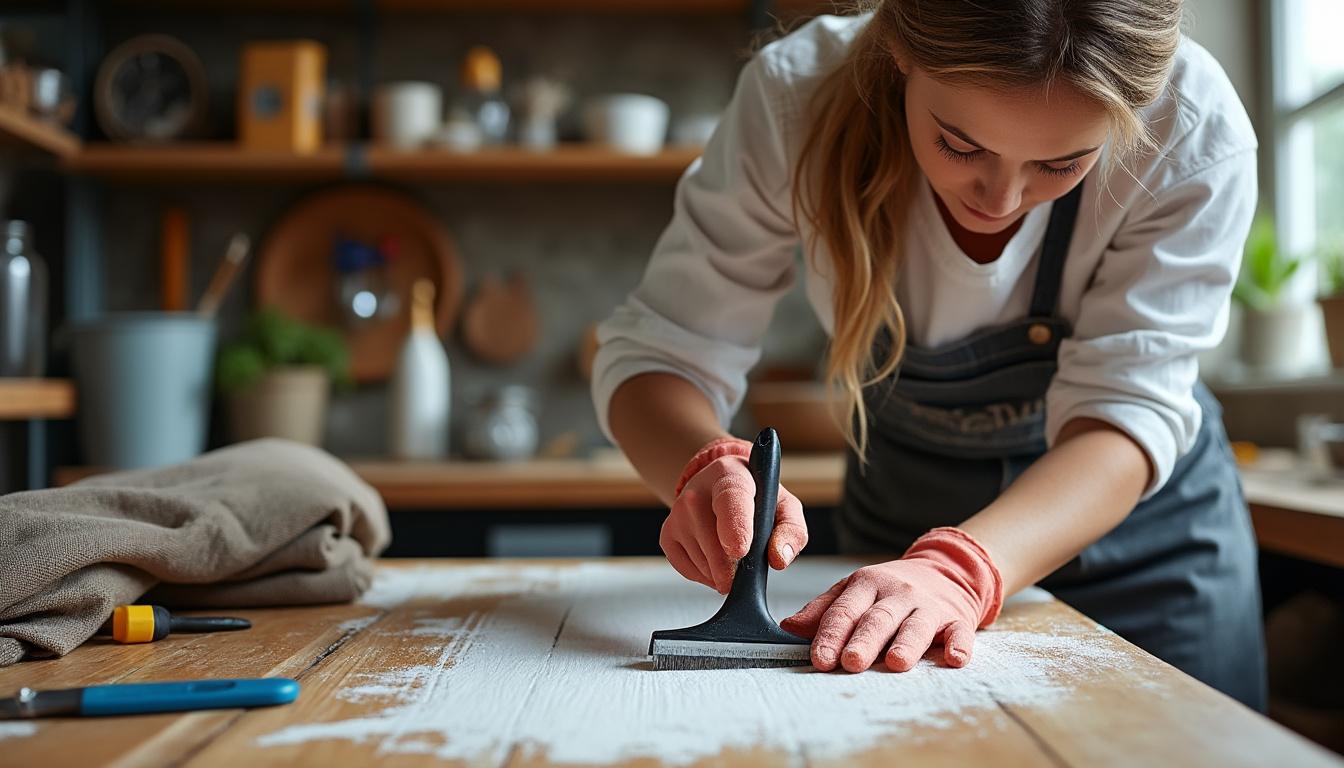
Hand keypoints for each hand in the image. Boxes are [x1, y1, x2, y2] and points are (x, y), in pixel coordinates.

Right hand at [661, 437, 807, 593]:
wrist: (719, 488)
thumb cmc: (756, 498)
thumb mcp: (783, 507)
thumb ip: (791, 531)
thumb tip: (779, 558)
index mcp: (730, 475)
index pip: (730, 499)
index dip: (734, 526)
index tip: (739, 550)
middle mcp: (697, 492)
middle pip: (715, 544)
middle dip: (735, 568)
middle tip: (747, 564)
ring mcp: (677, 513)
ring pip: (703, 563)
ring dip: (723, 572)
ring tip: (732, 552)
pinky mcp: (667, 534)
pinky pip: (689, 572)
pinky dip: (707, 575)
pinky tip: (716, 558)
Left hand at [780, 527, 1002, 672]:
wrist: (944, 571)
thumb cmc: (890, 590)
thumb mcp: (855, 590)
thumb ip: (824, 609)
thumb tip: (788, 626)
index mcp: (867, 583)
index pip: (844, 610)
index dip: (830, 634)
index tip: (820, 658)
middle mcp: (897, 593)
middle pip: (878, 618)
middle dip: (863, 641)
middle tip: (851, 662)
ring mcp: (928, 606)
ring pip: (916, 625)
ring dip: (907, 644)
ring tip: (896, 662)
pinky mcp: (956, 619)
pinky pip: (960, 632)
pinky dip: (960, 645)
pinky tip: (955, 659)